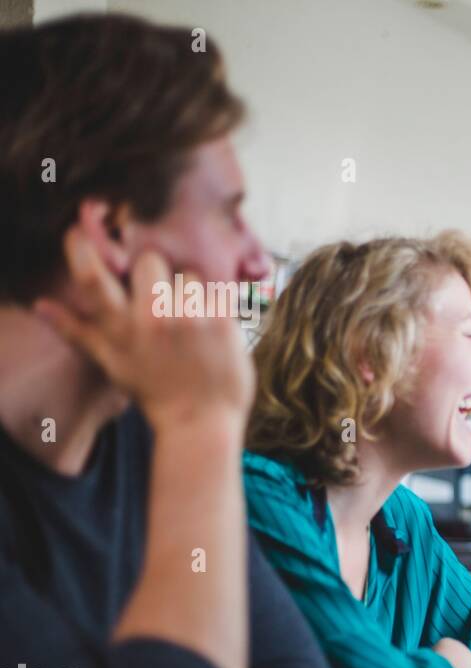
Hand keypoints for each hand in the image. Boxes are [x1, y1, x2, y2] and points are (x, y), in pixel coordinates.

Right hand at [33, 227, 253, 431]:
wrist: (200, 422)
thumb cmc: (153, 391)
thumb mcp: (111, 362)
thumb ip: (77, 330)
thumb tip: (40, 305)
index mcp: (119, 328)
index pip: (91, 278)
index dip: (82, 250)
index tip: (80, 233)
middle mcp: (150, 319)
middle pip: (150, 261)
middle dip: (158, 275)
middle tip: (165, 303)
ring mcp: (188, 318)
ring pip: (189, 275)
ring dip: (192, 294)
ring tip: (193, 326)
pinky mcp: (221, 322)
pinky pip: (218, 292)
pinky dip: (218, 308)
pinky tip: (215, 333)